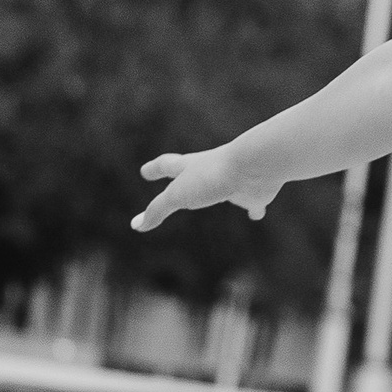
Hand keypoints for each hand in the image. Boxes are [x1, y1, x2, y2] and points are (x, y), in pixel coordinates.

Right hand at [132, 143, 273, 233]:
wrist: (254, 166)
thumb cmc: (213, 177)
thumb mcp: (178, 195)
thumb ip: (157, 210)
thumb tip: (136, 226)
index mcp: (191, 167)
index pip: (166, 166)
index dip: (154, 170)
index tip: (145, 171)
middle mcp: (212, 171)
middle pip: (192, 171)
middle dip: (179, 172)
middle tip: (171, 171)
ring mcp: (234, 181)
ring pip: (222, 186)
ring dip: (217, 190)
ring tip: (218, 195)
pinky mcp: (254, 194)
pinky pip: (253, 202)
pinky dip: (254, 209)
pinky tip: (256, 214)